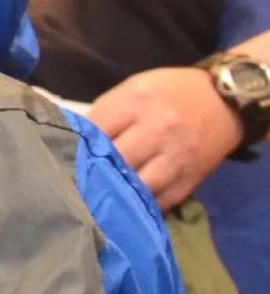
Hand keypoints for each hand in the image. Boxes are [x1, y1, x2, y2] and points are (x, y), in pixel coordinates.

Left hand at [84, 66, 244, 207]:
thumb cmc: (172, 93)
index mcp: (139, 101)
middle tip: (77, 182)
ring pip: (136, 186)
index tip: (65, 156)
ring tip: (99, 198)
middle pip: (114, 160)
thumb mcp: (135, 88)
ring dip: (116, 193)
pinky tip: (127, 204)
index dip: (78, 145)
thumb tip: (75, 139)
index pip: (96, 130)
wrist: (227, 101)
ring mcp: (177, 156)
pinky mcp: (191, 177)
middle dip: (93, 172)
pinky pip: (160, 200)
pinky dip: (142, 204)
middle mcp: (159, 128)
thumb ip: (107, 111)